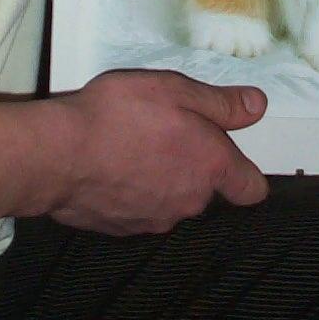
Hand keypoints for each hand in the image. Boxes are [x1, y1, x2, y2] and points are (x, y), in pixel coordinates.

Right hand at [40, 69, 268, 234]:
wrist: (59, 155)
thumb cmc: (120, 114)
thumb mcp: (176, 90)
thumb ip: (221, 103)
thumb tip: (258, 106)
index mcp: (210, 167)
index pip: (251, 188)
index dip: (247, 175)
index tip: (232, 158)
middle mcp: (190, 202)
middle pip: (206, 189)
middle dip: (192, 164)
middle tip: (163, 129)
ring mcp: (156, 220)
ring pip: (172, 199)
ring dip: (161, 178)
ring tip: (131, 144)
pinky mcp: (123, 229)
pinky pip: (140, 209)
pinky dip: (132, 191)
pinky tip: (111, 166)